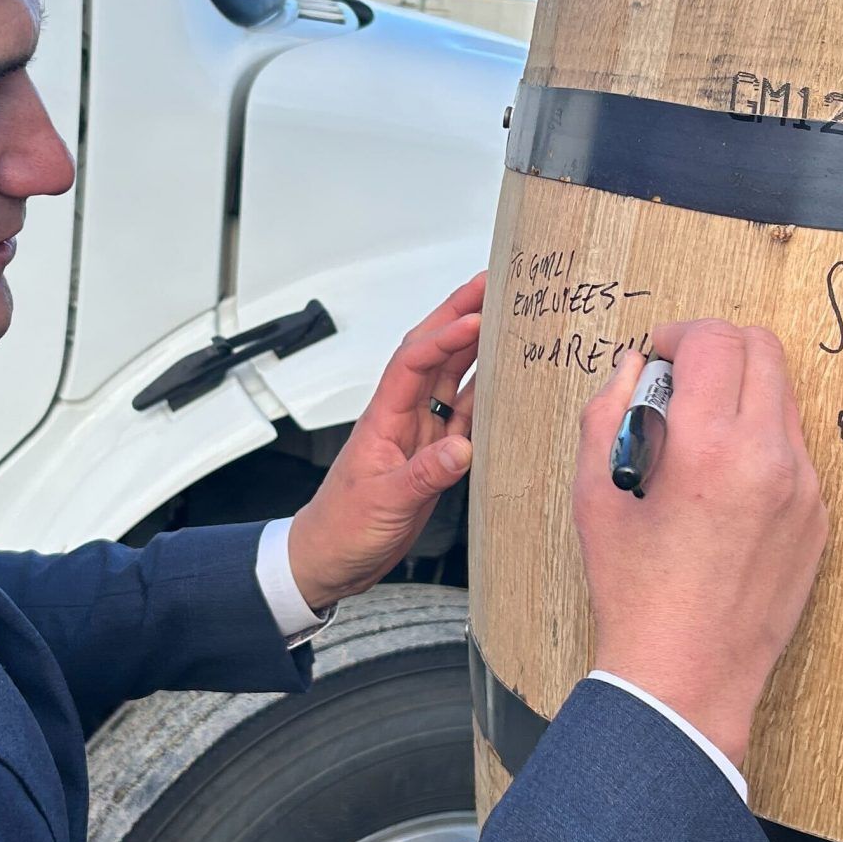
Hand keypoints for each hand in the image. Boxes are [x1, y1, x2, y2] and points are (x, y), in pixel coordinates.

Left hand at [284, 274, 484, 609]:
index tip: (476, 318)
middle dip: (460, 314)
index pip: (415, 361)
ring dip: (478, 345)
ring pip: (454, 377)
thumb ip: (424, 475)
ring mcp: (421, 432)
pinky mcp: (436, 453)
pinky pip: (468, 414)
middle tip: (492, 283)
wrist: (332, 558)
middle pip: (434, 352)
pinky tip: (510, 379)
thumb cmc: (342, 528)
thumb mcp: (383, 503)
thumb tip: (461, 447)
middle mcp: (404, 416)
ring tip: (508, 315)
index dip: (445, 336)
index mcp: (383, 417)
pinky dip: (490, 393)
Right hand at [572, 322, 826, 766]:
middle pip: (762, 348)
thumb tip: (632, 368)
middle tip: (679, 380)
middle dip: (717, 348)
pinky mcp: (818, 517)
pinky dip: (759, 441)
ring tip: (697, 437)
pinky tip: (721, 485)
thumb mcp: (594, 494)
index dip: (679, 333)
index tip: (658, 354)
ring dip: (741, 393)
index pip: (714, 340)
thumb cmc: (633, 591)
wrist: (686, 674)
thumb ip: (606, 414)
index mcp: (709, 446)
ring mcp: (803, 487)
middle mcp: (769, 456)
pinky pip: (794, 448)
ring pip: (784, 396)